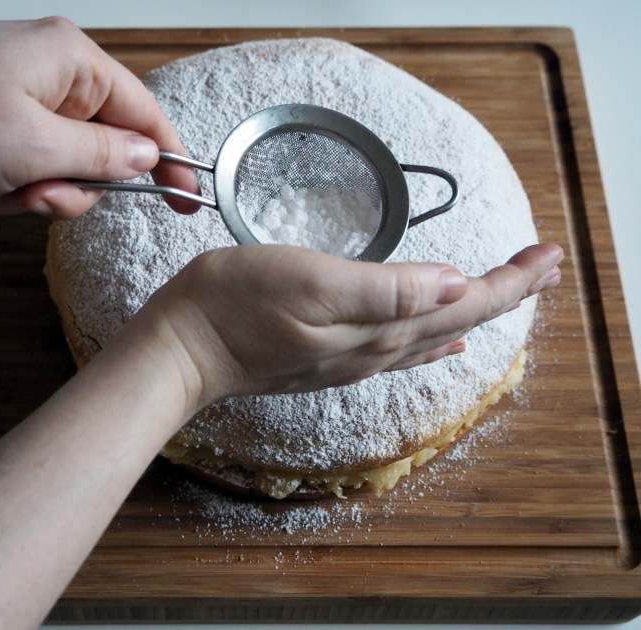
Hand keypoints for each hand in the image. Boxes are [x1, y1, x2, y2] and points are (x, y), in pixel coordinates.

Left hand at [0, 18, 198, 216]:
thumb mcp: (33, 148)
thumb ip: (103, 156)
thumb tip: (148, 157)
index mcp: (72, 61)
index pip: (146, 114)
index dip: (170, 160)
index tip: (188, 198)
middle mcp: (53, 72)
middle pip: (103, 146)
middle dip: (75, 183)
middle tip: (40, 193)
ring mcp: (23, 94)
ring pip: (65, 164)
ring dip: (38, 189)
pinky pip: (31, 164)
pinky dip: (12, 186)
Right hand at [138, 242, 563, 409]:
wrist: (185, 347)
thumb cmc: (239, 303)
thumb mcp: (315, 284)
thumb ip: (389, 290)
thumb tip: (458, 284)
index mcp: (382, 326)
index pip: (466, 303)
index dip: (512, 280)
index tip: (550, 255)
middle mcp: (377, 348)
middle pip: (459, 319)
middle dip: (507, 292)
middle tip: (546, 266)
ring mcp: (353, 357)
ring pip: (435, 334)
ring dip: (476, 311)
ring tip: (508, 293)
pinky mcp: (330, 355)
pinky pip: (403, 348)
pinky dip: (435, 338)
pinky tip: (444, 341)